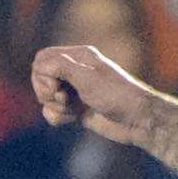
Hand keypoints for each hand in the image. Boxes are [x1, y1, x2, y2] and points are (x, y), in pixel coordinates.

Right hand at [31, 44, 164, 149]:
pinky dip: (57, 117)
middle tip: (63, 98)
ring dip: (53, 107)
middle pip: (40, 78)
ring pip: (45, 97)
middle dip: (46, 91)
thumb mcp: (87, 77)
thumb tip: (39, 66)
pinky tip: (73, 120)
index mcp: (78, 57)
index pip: (42, 59)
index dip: (42, 75)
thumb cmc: (116, 95)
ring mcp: (74, 91)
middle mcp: (74, 71)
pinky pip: (53, 112)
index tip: (57, 87)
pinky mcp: (76, 110)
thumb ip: (60, 66)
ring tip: (72, 110)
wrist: (137, 121)